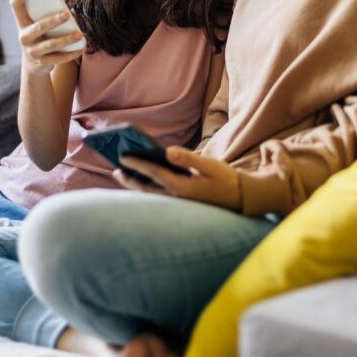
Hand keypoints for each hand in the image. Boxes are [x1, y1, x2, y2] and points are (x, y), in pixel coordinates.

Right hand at [11, 0, 83, 75]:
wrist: (34, 65)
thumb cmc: (40, 36)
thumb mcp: (38, 24)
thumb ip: (46, 11)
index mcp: (22, 23)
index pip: (16, 6)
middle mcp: (24, 37)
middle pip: (38, 27)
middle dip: (53, 21)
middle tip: (67, 14)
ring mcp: (32, 52)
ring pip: (50, 45)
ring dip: (66, 39)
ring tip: (80, 34)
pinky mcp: (42, 63)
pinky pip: (58, 58)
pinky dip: (71, 53)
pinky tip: (81, 47)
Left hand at [116, 147, 241, 211]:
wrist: (241, 200)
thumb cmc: (226, 180)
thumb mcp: (210, 166)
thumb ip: (188, 158)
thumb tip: (167, 151)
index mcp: (182, 187)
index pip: (154, 173)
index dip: (137, 163)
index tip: (122, 156)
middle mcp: (177, 198)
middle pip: (146, 188)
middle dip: (129, 178)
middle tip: (115, 169)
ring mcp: (178, 204)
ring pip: (150, 195)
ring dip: (135, 186)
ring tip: (123, 176)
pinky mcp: (181, 205)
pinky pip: (158, 198)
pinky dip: (146, 190)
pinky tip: (141, 183)